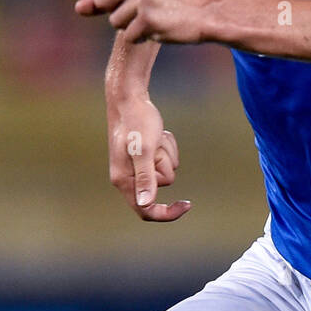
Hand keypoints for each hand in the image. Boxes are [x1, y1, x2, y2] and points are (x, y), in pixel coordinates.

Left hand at [43, 0, 212, 43]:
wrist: (206, 14)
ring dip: (132, 27)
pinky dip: (143, 38)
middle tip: (148, 10)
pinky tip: (161, 28)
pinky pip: (129, 36)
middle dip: (118, 13)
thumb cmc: (171, 4)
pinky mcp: (146, 16)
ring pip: (115, 23)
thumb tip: (78, 7)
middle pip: (103, 2)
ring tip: (156, 18)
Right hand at [107, 96, 191, 221]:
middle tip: (155, 143)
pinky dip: (166, 146)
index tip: (186, 206)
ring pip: (166, 170)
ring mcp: (137, 165)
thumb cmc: (135, 121)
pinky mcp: (145, 156)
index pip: (145, 210)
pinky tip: (157, 133)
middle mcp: (128, 176)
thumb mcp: (143, 149)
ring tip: (154, 136)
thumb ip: (145, 177)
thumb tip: (145, 204)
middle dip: (164, 163)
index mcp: (123, 180)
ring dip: (166, 152)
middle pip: (161, 184)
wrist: (129, 97)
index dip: (166, 213)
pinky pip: (166, 158)